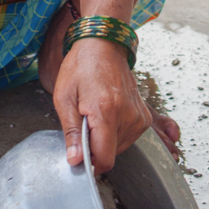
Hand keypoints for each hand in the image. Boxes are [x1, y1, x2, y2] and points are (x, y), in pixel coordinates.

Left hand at [52, 36, 150, 173]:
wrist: (103, 45)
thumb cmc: (81, 67)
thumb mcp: (64, 97)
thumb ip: (71, 132)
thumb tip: (75, 160)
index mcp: (106, 112)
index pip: (105, 159)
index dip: (90, 163)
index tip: (80, 154)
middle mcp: (128, 116)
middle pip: (111, 154)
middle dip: (95, 145)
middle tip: (85, 120)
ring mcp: (139, 117)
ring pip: (120, 148)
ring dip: (105, 138)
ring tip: (96, 113)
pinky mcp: (144, 117)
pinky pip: (129, 138)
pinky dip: (116, 132)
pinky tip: (107, 113)